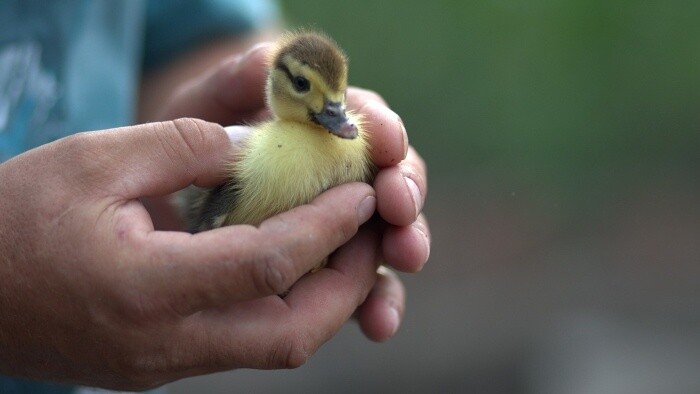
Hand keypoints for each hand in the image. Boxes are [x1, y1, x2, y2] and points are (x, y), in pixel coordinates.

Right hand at [0, 119, 380, 388]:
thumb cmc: (14, 218)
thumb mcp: (94, 159)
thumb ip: (183, 146)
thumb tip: (256, 149)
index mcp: (144, 288)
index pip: (268, 264)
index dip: (326, 227)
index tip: (360, 193)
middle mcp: (162, 344)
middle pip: (290, 336)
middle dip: (346, 285)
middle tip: (369, 234)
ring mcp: (162, 365)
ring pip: (272, 347)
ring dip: (321, 301)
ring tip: (343, 247)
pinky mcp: (159, 365)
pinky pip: (242, 343)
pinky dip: (282, 307)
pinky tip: (290, 267)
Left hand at [158, 43, 430, 340]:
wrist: (171, 199)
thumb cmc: (191, 146)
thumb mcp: (203, 111)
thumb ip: (232, 83)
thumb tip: (268, 62)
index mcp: (326, 129)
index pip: (367, 122)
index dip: (381, 130)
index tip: (384, 141)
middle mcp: (345, 176)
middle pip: (393, 179)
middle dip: (404, 191)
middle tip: (398, 204)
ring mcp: (341, 227)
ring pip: (387, 237)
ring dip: (402, 247)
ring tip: (404, 256)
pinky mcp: (329, 272)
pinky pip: (360, 290)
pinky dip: (374, 304)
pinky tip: (377, 324)